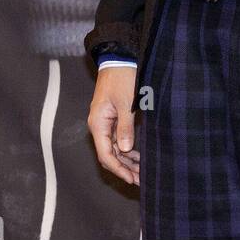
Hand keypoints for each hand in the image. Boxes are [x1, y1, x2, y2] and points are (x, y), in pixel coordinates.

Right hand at [88, 66, 139, 187]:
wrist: (120, 59)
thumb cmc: (122, 78)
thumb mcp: (126, 103)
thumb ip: (125, 127)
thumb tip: (125, 150)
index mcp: (98, 124)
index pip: (105, 155)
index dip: (118, 169)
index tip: (131, 178)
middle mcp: (99, 126)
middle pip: (109, 155)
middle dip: (124, 168)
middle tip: (140, 180)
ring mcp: (106, 122)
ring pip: (114, 148)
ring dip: (127, 160)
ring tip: (141, 172)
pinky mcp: (114, 117)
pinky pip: (119, 139)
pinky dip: (128, 149)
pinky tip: (139, 156)